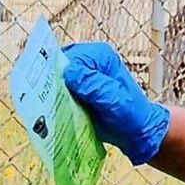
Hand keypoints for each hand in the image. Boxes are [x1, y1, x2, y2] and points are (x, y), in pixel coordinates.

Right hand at [62, 42, 170, 164]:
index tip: (58, 93)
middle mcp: (88, 58)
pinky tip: (54, 110)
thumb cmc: (131, 115)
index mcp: (100, 54)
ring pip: (54, 76)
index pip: (71, 58)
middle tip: (49, 101)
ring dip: (50, 91)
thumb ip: (94, 86)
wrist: (135, 130)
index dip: (61, 74)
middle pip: (58, 64)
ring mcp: (80, 71)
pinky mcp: (75, 84)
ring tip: (52, 107)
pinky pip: (56, 87)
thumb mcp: (115, 101)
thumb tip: (69, 72)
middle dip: (52, 82)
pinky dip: (52, 97)